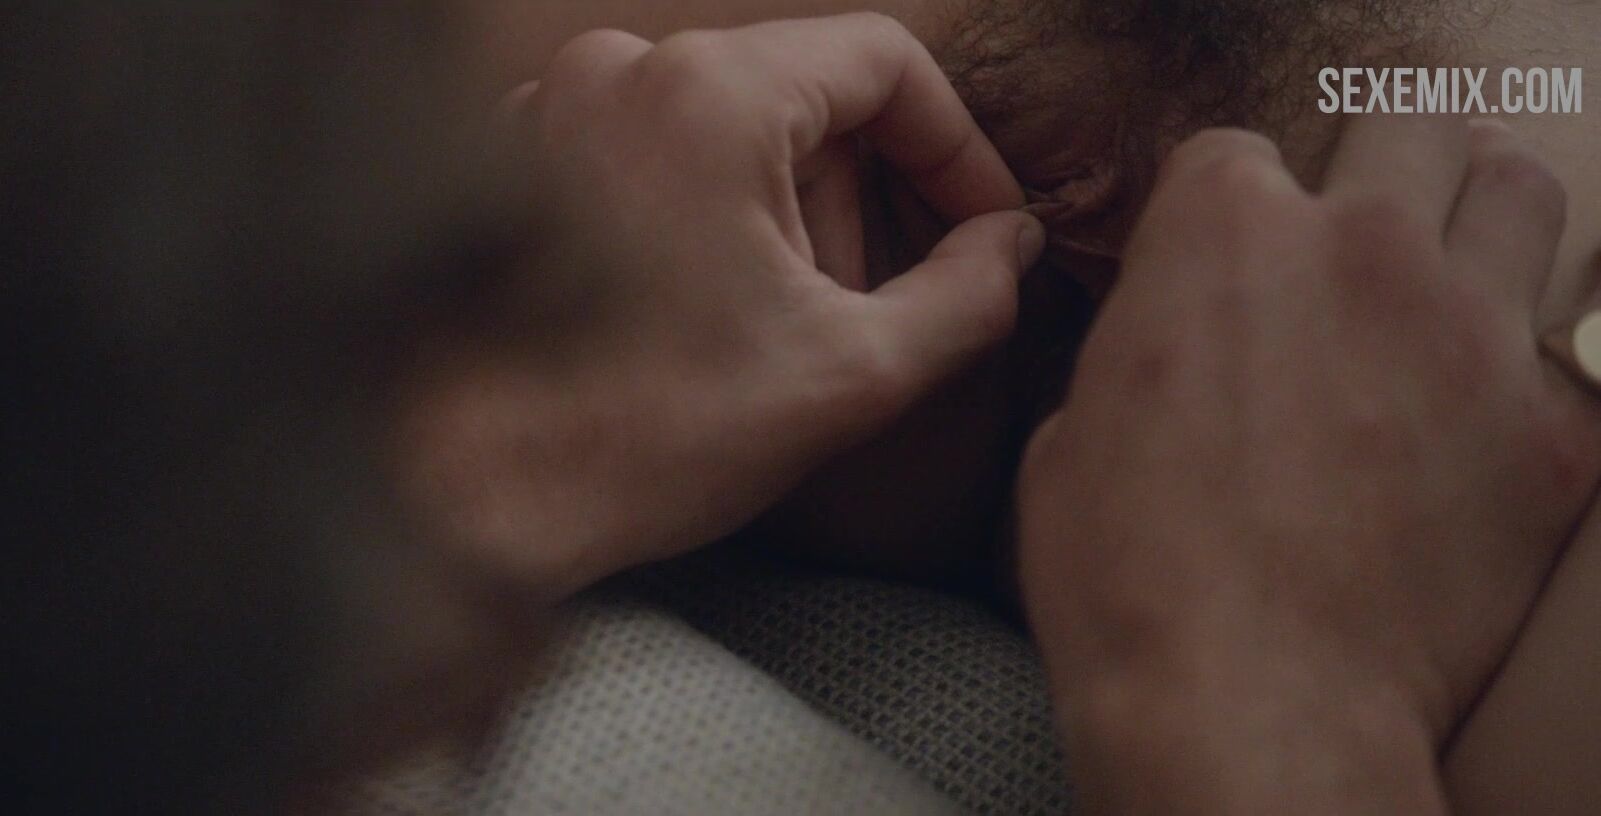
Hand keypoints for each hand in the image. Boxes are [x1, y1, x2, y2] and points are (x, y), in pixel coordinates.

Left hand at [398, 14, 1044, 600]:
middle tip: (867, 310)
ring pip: (727, 129)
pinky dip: (704, 217)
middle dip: (862, 201)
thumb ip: (965, 294)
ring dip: (784, 217)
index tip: (980, 226)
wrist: (465, 502)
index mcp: (710, 91)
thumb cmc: (647, 436)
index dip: (956, 148)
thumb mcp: (849, 373)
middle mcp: (620, 70)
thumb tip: (1008, 243)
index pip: (884, 63)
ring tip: (773, 331)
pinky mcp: (515, 164)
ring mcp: (554, 111)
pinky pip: (650, 155)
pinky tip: (700, 318)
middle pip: (804, 98)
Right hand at [1017, 118, 1600, 811]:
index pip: (1235, 153)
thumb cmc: (1126, 576)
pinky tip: (1478, 416)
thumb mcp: (1070, 438)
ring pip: (1520, 192)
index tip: (1219, 266)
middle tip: (1354, 240)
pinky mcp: (1550, 432)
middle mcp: (1360, 247)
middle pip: (1404, 128)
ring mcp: (1472, 331)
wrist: (1248, 702)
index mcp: (1221, 233)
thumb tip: (1162, 352)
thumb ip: (1136, 354)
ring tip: (1449, 272)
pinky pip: (1563, 354)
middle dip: (1374, 170)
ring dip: (1479, 216)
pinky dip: (1523, 370)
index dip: (1219, 210)